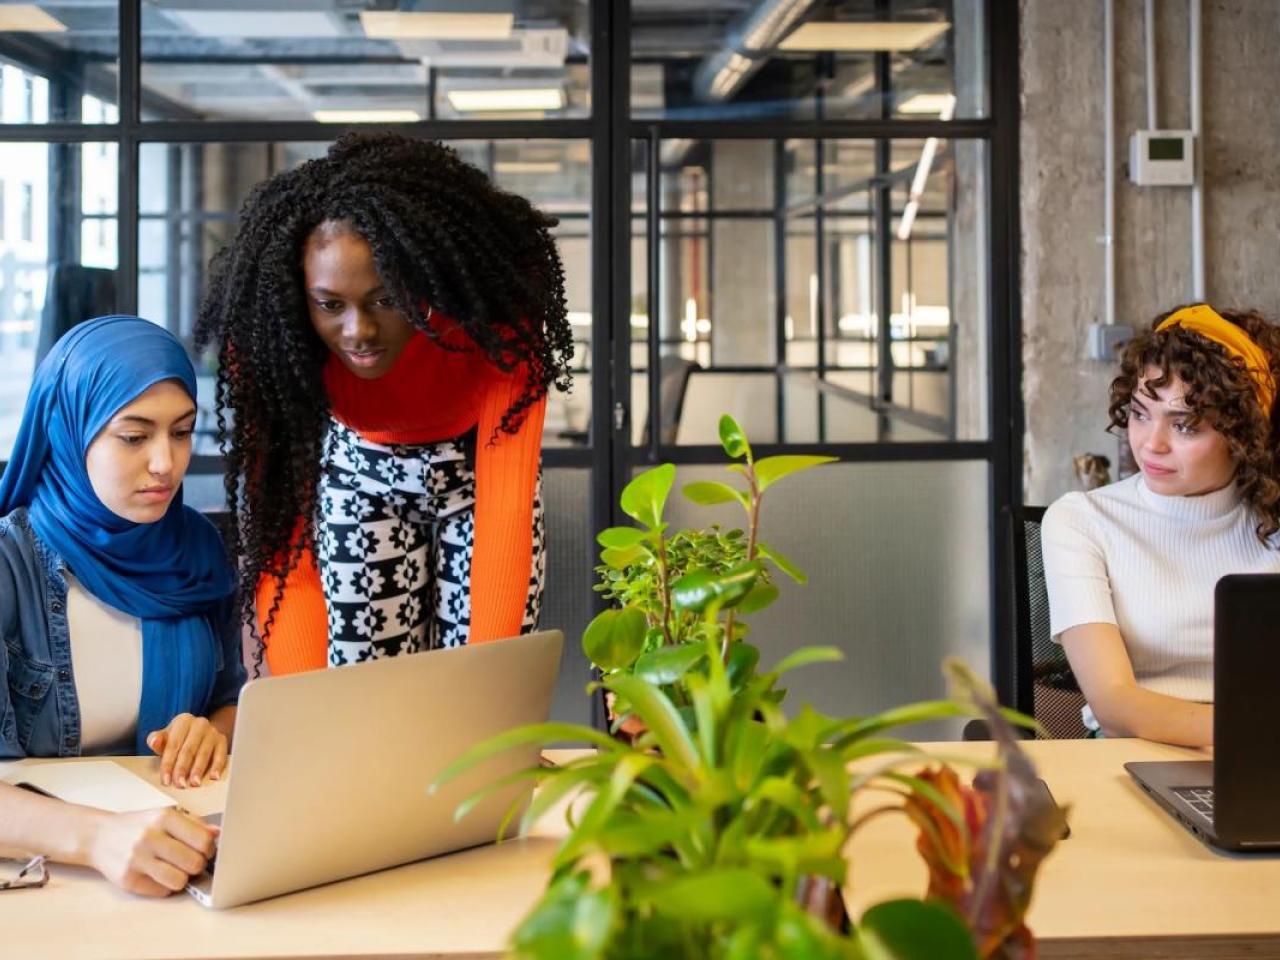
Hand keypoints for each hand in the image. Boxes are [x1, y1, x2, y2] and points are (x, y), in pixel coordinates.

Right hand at [87, 807, 217, 896]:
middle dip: (197, 865)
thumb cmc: (138, 826)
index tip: (206, 850)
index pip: (203, 840)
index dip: (210, 849)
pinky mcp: (127, 880)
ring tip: (176, 869)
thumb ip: (194, 824)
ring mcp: (137, 860)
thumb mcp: (165, 815)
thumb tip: (217, 834)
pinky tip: (158, 875)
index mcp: (164, 818)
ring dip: (182, 878)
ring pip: (179, 881)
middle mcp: (150, 837)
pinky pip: (161, 892)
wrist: (99, 836)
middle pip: (194, 863)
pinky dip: (165, 886)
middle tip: (191, 862)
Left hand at [146, 713, 227, 787]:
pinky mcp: (222, 740)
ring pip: (204, 753)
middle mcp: (199, 724)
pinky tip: (213, 776)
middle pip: (188, 750)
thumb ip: (156, 740)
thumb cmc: (180, 738)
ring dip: (198, 770)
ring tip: (194, 783)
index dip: (168, 764)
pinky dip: (217, 766)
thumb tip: (154, 741)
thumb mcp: (166, 737)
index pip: (173, 745)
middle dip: (183, 769)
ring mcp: (212, 732)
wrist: (201, 733)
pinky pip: (221, 755)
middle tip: (180, 784)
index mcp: (183, 721)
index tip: (166, 780)